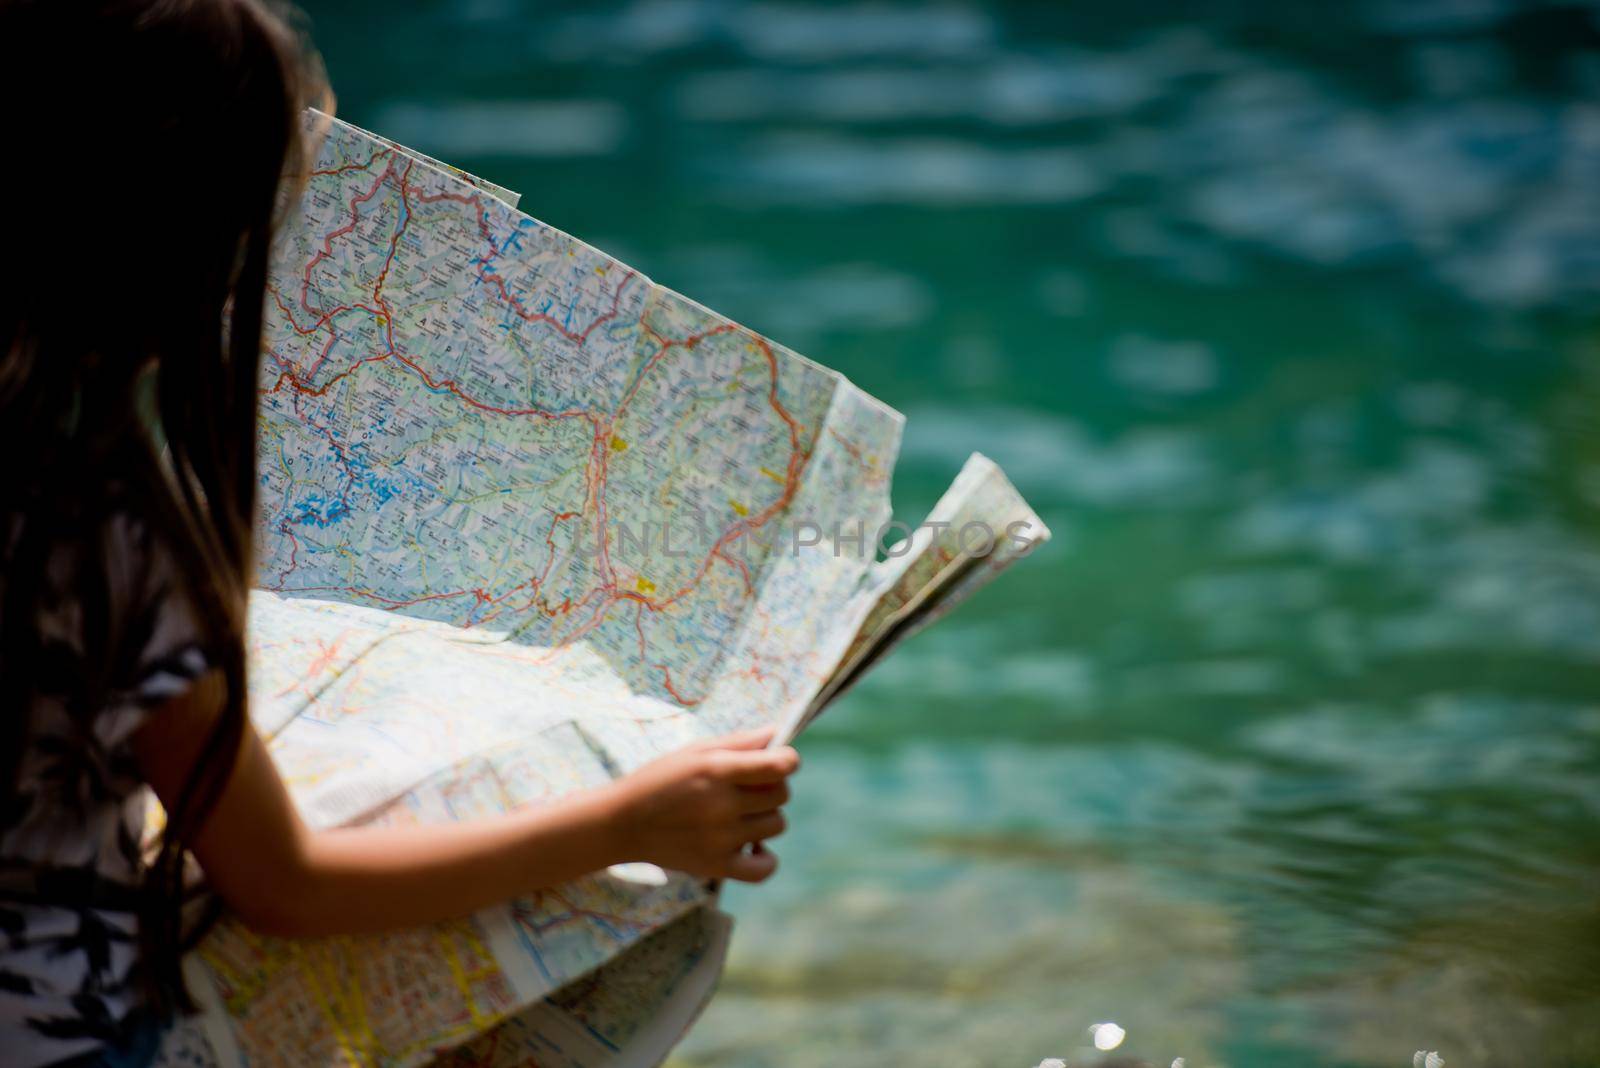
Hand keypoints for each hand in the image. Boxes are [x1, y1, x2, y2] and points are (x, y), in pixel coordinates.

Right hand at [603, 726, 797, 882]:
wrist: (621, 823)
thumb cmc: (660, 779)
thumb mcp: (695, 750)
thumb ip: (739, 742)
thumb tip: (778, 733)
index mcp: (717, 770)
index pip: (780, 765)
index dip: (788, 760)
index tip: (779, 761)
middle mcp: (722, 806)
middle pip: (781, 795)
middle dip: (773, 787)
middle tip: (748, 788)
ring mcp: (721, 839)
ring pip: (776, 825)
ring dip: (766, 818)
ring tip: (741, 814)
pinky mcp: (716, 867)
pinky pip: (764, 868)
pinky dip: (765, 858)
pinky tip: (752, 846)